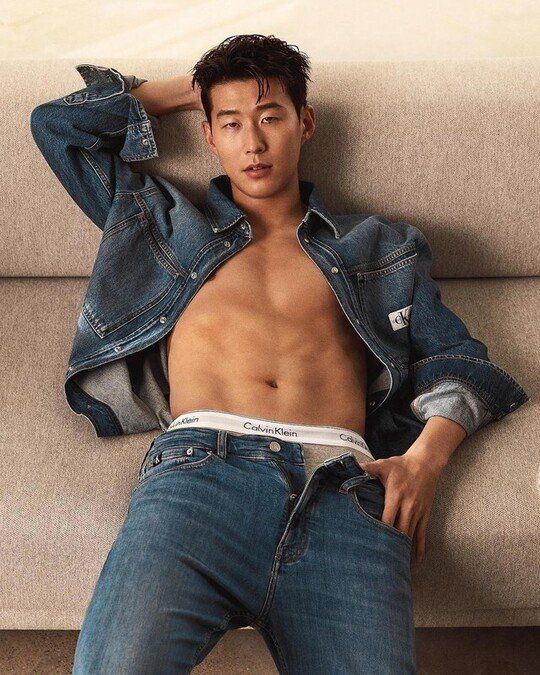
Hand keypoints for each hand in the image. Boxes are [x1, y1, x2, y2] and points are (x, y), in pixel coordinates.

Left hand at [359, 447, 444, 564]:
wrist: (426, 463)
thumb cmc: (401, 465)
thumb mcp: (383, 464)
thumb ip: (367, 468)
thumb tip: (350, 468)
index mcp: (396, 495)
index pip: (387, 518)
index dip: (379, 532)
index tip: (371, 545)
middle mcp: (408, 506)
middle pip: (399, 531)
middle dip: (390, 546)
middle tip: (380, 562)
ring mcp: (418, 512)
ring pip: (410, 536)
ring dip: (403, 551)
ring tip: (393, 566)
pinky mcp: (425, 515)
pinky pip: (422, 535)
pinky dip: (419, 550)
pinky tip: (416, 563)